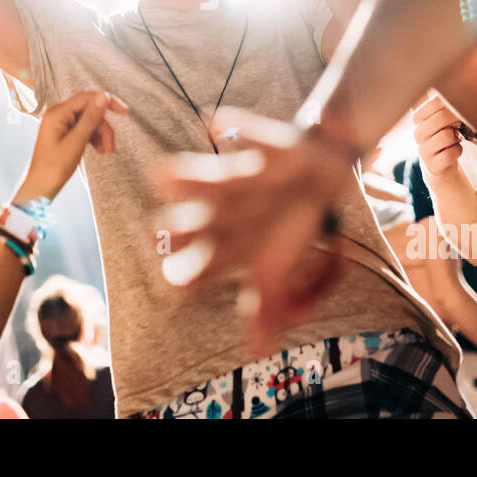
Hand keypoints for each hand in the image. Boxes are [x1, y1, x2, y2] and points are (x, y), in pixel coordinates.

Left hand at [16, 91, 127, 202]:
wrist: (41, 187)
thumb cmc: (53, 168)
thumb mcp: (76, 142)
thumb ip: (90, 118)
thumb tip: (104, 96)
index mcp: (57, 113)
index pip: (87, 98)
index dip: (107, 102)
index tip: (124, 112)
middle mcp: (58, 115)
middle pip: (90, 111)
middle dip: (103, 128)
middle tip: (110, 147)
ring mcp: (61, 124)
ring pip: (90, 121)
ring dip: (101, 135)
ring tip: (105, 152)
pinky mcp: (65, 133)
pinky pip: (85, 129)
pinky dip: (94, 138)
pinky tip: (99, 150)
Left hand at [153, 107, 357, 357]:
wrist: (316, 170)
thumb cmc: (288, 223)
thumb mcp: (278, 267)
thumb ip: (264, 306)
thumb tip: (257, 352)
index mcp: (229, 240)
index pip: (200, 262)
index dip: (187, 272)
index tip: (175, 282)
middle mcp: (225, 208)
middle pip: (197, 219)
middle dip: (181, 225)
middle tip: (160, 231)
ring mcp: (239, 176)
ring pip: (211, 177)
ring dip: (190, 177)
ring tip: (161, 174)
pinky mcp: (258, 145)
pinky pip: (248, 133)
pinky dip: (237, 129)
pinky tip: (217, 124)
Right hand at [412, 94, 463, 174]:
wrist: (441, 166)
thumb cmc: (444, 136)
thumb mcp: (440, 118)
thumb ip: (442, 102)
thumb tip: (451, 79)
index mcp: (418, 118)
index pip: (435, 101)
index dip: (451, 103)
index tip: (458, 107)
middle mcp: (417, 133)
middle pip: (442, 117)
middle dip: (457, 119)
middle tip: (460, 124)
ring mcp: (423, 150)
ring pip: (448, 135)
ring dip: (457, 137)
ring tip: (454, 139)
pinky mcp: (432, 165)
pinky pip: (452, 153)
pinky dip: (458, 151)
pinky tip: (454, 150)